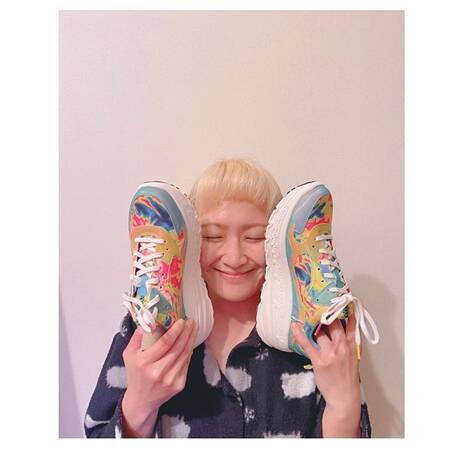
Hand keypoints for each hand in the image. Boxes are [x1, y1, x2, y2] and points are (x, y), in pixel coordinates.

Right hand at [121, 318, 197, 436]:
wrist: (141, 400)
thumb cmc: (135, 374)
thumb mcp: (129, 354)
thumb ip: (137, 336)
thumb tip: (149, 319)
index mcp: (144, 362)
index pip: (165, 343)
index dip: (175, 331)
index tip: (181, 321)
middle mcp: (158, 372)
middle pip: (178, 348)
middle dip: (186, 332)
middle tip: (191, 321)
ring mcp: (170, 380)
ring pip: (184, 355)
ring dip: (191, 340)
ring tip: (193, 328)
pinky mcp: (178, 385)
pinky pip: (186, 364)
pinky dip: (189, 351)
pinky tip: (190, 342)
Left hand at [291, 313, 360, 412]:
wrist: (344, 397)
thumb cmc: (348, 377)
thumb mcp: (353, 357)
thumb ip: (348, 343)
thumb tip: (342, 329)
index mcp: (351, 345)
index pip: (349, 323)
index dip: (344, 311)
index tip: (339, 300)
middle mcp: (341, 347)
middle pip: (334, 324)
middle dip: (326, 313)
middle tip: (319, 303)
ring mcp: (330, 353)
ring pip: (320, 332)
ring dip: (313, 323)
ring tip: (306, 313)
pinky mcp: (319, 360)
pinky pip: (307, 344)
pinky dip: (300, 334)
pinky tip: (295, 326)